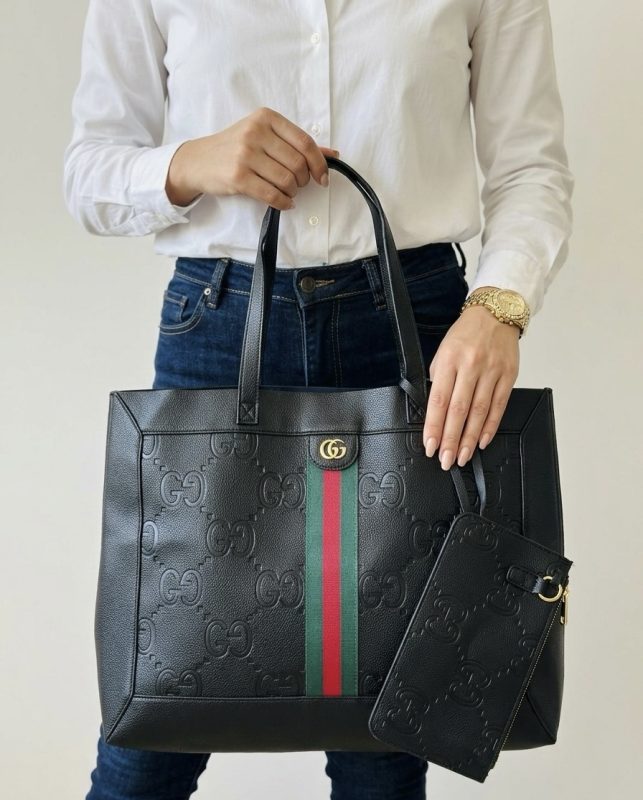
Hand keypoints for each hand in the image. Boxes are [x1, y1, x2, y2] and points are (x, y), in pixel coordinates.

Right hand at [165, 106, 339, 208]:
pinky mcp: (238, 177)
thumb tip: (332, 154)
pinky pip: (272, 195)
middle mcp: (256, 132)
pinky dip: (284, 203)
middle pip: (298, 164)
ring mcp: (245, 154)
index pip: (305, 142)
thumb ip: (296, 144)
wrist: (198, 161)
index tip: (322, 178)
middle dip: (303, 181)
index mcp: (266, 118)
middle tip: (297, 185)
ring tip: (287, 193)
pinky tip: (283, 202)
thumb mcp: (264, 137)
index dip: (319, 164)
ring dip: (293, 192)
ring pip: (287, 181)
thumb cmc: (235, 148)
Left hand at [423, 303, 520, 469]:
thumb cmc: (465, 334)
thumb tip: (435, 409)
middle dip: (451, 439)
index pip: (439, 400)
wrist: (495, 313)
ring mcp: (491, 372)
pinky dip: (490, 426)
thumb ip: (439, 378)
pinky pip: (498, 406)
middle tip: (446, 459)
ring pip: (479, 412)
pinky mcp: (508, 376)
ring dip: (470, 438)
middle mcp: (471, 366)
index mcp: (449, 360)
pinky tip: (483, 441)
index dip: (434, 426)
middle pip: (458, 410)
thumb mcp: (443, 350)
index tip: (430, 445)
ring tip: (463, 456)